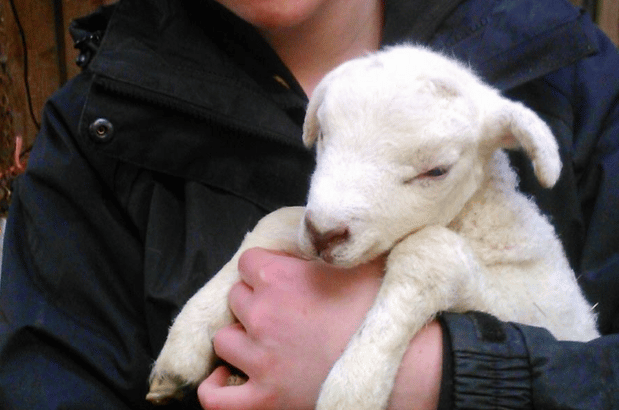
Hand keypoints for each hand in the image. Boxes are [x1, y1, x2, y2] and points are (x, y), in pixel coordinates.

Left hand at [197, 248, 442, 409]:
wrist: (402, 363)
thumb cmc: (381, 309)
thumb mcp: (356, 260)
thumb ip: (328, 243)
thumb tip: (325, 226)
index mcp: (279, 278)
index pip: (246, 261)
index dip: (263, 268)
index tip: (278, 278)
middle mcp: (263, 315)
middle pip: (235, 297)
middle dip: (253, 301)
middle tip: (279, 311)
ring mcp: (260, 359)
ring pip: (224, 339)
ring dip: (240, 338)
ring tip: (265, 342)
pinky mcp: (264, 399)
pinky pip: (216, 397)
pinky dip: (217, 387)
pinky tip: (230, 377)